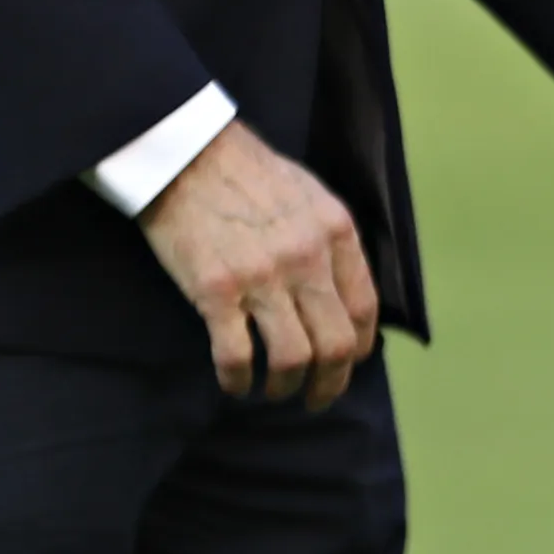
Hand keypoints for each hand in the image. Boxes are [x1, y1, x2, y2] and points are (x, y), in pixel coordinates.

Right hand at [136, 121, 381, 408]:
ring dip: (285, 388)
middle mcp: (306, 258)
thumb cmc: (250, 175)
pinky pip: (236, 357)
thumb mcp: (311, 196)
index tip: (346, 365)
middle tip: (316, 398)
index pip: (364, 310)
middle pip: (335, 344)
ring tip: (274, 392)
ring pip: (292, 359)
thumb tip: (343, 293)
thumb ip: (331, 243)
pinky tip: (235, 384)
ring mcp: (262, 277)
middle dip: (330, 383)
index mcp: (336, 232)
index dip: (358, 349)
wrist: (189, 155)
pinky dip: (238, 381)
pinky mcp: (216, 292)